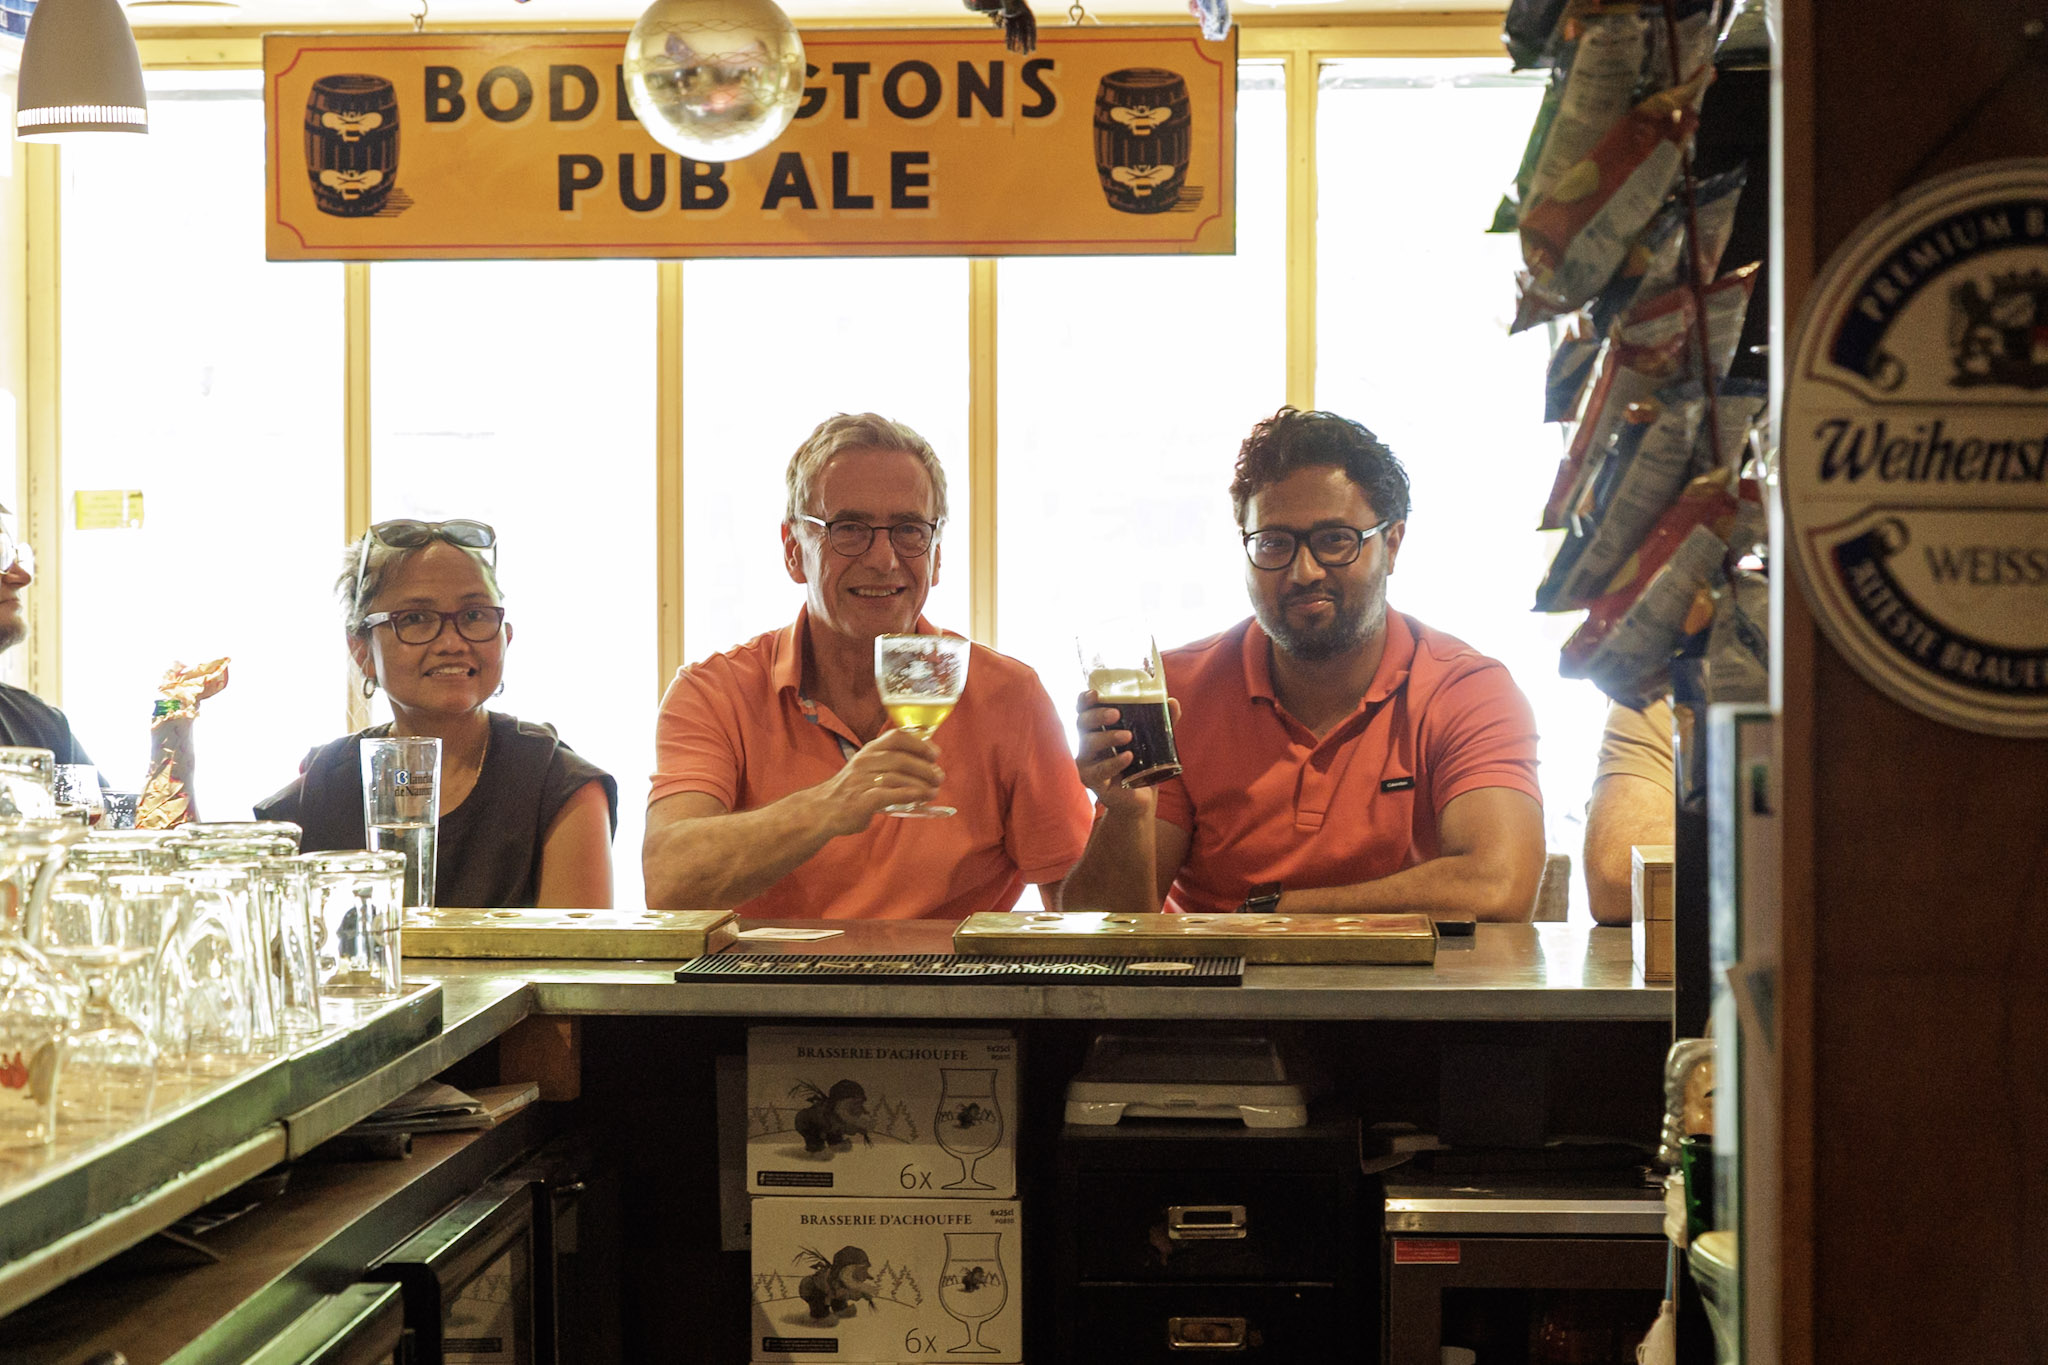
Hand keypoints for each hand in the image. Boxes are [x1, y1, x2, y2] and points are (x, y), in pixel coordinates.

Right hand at [812, 726, 944, 836]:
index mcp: (869, 751)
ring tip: (934, 791)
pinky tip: (921, 799)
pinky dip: (909, 795)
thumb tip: (925, 767)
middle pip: (901, 759)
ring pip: (898, 777)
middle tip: (939, 778)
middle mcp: (865, 761)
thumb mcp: (868, 768)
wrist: (822, 809)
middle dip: (925, 768)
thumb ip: (890, 764)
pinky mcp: (861, 800)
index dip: (919, 744)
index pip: (897, 737)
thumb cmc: (851, 789)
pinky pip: (889, 794)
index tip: (935, 754)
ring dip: (921, 785)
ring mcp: (861, 780)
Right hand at [1073, 689, 1178, 816]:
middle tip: (1117, 714)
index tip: (1096, 694)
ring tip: (1128, 736)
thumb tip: (1172, 702)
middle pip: (1082, 722)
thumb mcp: (1153, 741)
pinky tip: (1128, 758)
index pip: (1084, 709)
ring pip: (1088, 744)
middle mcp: (1088, 742)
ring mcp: (1087, 762)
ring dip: (1107, 737)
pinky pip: (1098, 770)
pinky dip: (1113, 762)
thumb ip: (1162, 721)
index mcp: (1098, 728)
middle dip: (1097, 715)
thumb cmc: (1140, 765)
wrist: (1140, 799)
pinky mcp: (1091, 780)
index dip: (1085, 699)